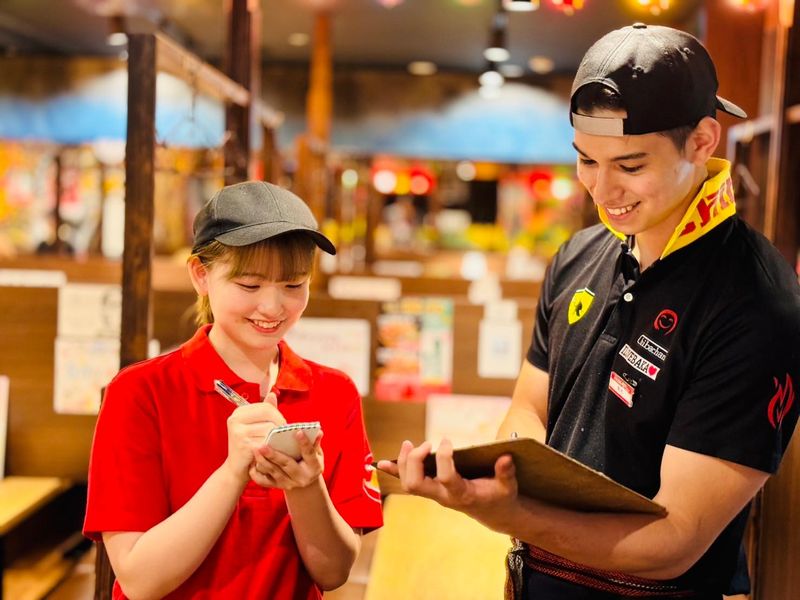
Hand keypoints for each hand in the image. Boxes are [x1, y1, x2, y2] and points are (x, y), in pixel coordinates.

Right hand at [224, 400, 286, 482]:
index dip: (278, 415)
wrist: (236, 469)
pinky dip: (274, 447)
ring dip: (278, 437)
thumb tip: (272, 394)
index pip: (266, 406)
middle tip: (282, 435)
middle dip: (280, 424)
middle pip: (269, 414)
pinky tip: (274, 451)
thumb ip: (265, 410)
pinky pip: (267, 442)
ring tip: (278, 443)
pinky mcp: (244, 445)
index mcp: (239, 412)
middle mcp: (236, 420)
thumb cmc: (249, 446)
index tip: (281, 425)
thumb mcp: (255, 425)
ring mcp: (238, 432)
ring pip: (270, 428)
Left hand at [250, 430, 324, 489]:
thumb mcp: (317, 454)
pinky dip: (256, 474)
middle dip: (274, 455)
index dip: (304, 443)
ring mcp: (288, 483)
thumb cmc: (310, 462)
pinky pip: (264, 482)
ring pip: (274, 472)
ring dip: (263, 461)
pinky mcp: (277, 486)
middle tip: (264, 445)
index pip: (309, 454)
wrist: (304, 483)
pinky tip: (252, 464)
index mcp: (314, 468)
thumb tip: (318, 431)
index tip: (298, 431)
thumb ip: (315, 443)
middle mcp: (301, 478)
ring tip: (255, 450)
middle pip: (287, 465)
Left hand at [378, 439, 518, 524]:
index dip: (444, 458)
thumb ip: (505, 473)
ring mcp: (434, 494)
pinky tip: (381, 463)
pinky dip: (394, 471)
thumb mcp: (508, 486)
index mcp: (462, 494)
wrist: (492, 512)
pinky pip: (407, 481)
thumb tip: (505, 457)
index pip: (446, 478)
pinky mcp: (430, 488)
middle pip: (415, 484)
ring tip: (409, 443)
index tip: (448, 440)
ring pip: (408, 483)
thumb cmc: (500, 496)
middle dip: (415, 460)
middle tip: (428, 444)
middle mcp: (443, 496)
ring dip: (403, 462)